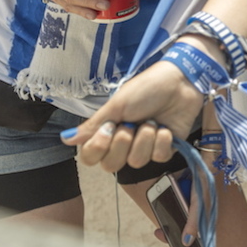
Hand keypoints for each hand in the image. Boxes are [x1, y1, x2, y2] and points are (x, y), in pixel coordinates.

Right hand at [61, 60, 205, 170]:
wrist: (180, 81)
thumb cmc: (147, 87)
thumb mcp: (117, 105)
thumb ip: (92, 125)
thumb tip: (65, 139)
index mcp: (109, 130)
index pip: (90, 157)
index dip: (98, 148)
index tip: (108, 129)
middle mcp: (125, 142)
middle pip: (111, 165)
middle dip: (123, 143)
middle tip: (132, 123)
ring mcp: (145, 147)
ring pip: (136, 162)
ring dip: (145, 138)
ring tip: (152, 120)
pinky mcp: (165, 149)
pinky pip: (157, 158)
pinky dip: (161, 141)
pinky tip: (165, 127)